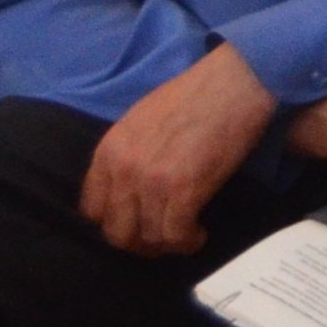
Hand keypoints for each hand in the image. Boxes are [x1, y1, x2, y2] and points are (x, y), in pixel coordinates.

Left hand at [79, 42, 281, 254]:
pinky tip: (199, 234)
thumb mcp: (140, 121)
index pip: (92, 210)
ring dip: (167, 244)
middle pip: (117, 232)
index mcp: (108, 151)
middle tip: (163, 236)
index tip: (138, 221)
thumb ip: (127, 153)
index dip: (116, 222)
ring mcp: (152, 181)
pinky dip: (187, 242)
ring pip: (148, 238)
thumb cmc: (194, 95)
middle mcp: (123, 170)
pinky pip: (175, 234)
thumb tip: (130, 184)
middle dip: (140, 241)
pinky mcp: (184, 189)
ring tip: (185, 236)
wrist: (233, 83)